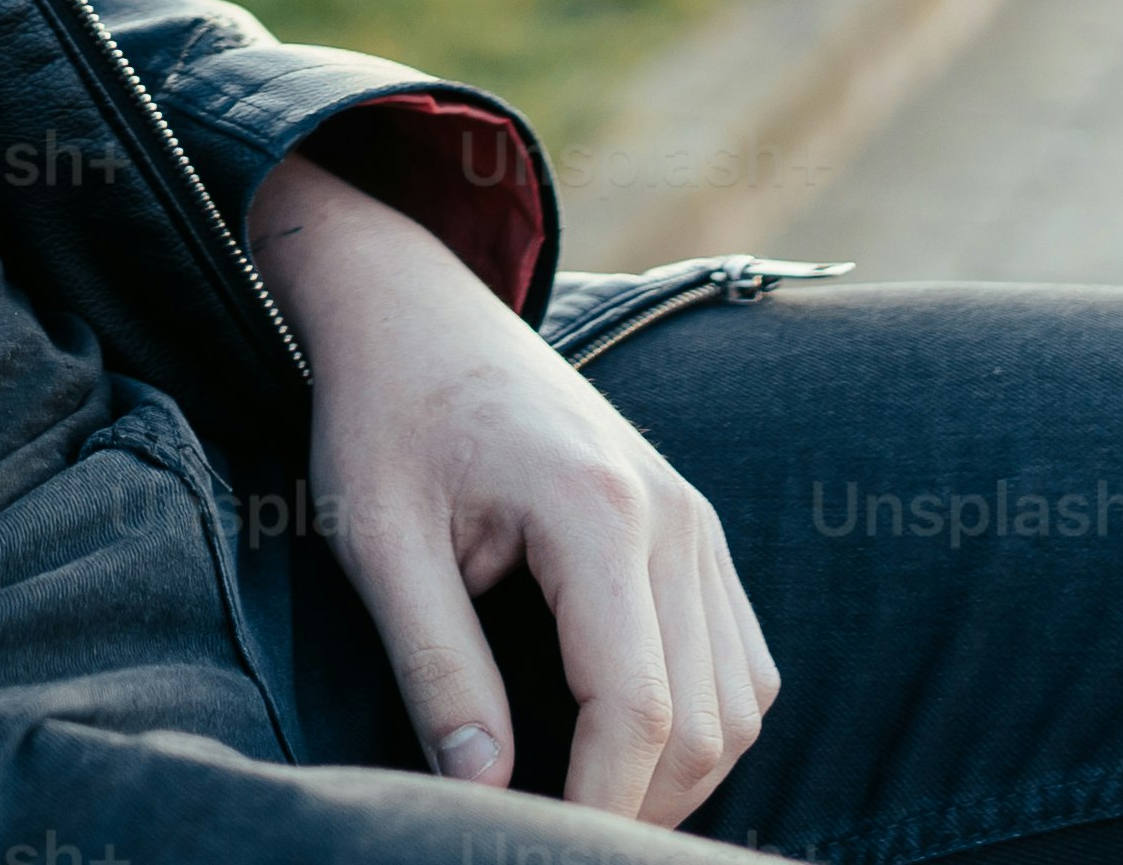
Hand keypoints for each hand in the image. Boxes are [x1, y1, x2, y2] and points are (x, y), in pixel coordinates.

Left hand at [250, 145, 779, 825]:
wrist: (415, 310)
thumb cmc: (384, 415)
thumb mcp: (378, 541)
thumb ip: (436, 667)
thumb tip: (481, 792)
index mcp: (596, 510)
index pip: (635, 708)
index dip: (596, 804)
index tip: (537, 845)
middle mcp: (675, 517)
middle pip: (703, 722)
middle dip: (635, 806)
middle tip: (548, 833)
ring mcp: (699, 520)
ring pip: (741, 705)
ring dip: (678, 777)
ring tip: (583, 803)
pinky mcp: (698, 529)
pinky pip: (743, 662)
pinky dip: (703, 725)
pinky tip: (622, 746)